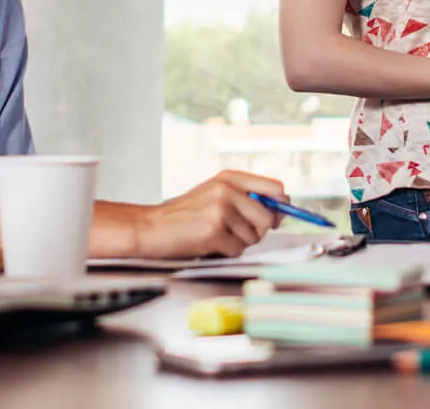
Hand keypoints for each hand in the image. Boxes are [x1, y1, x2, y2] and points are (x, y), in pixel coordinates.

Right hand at [129, 170, 286, 258]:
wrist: (149, 227)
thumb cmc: (183, 215)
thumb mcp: (214, 194)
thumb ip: (244, 198)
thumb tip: (280, 213)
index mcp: (230, 177)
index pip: (275, 188)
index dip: (280, 206)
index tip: (276, 216)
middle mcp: (227, 190)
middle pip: (267, 217)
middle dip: (257, 231)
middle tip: (236, 232)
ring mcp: (220, 210)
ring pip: (253, 236)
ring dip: (239, 242)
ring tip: (216, 236)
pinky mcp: (214, 231)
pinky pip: (238, 250)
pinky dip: (226, 252)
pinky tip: (209, 244)